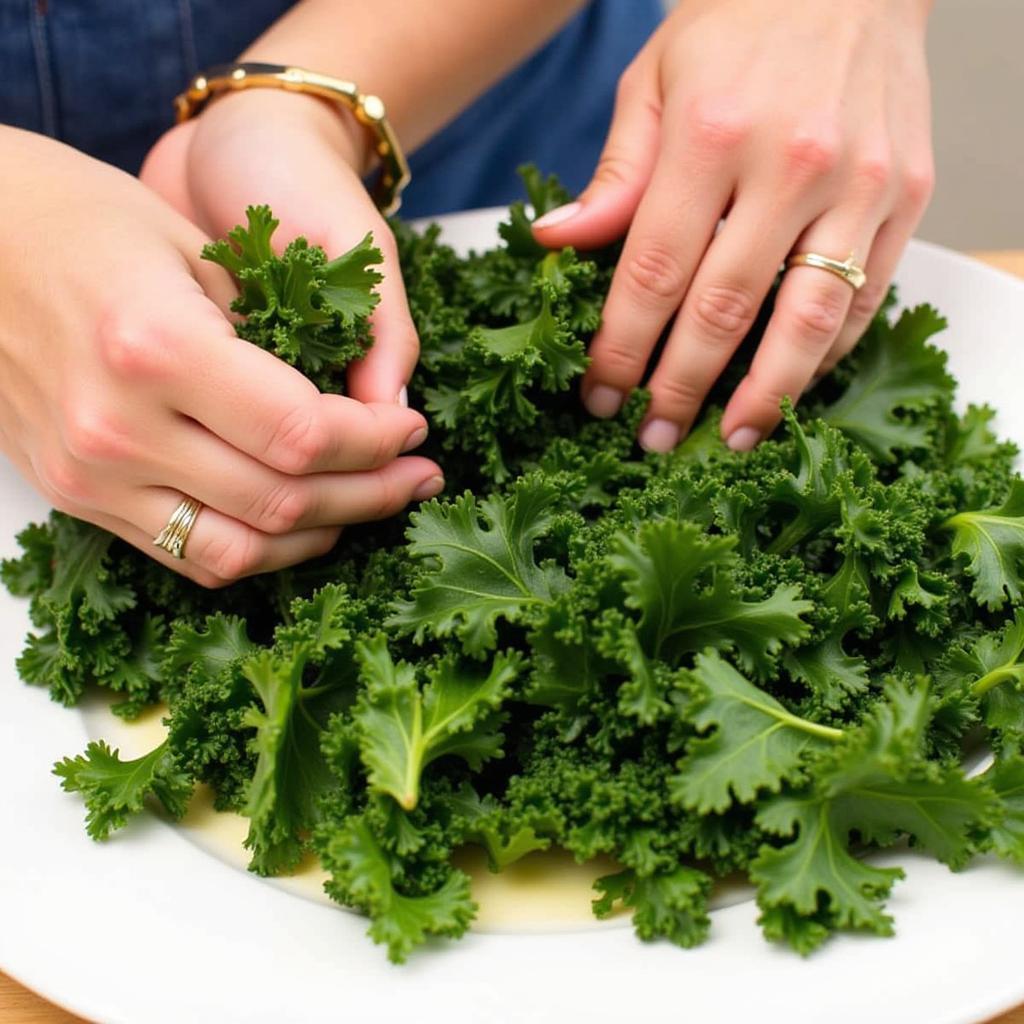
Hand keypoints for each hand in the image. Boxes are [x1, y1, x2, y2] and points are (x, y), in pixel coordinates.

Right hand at [0, 129, 441, 585]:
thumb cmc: (86, 221)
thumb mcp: (197, 251)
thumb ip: (280, 339)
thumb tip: (361, 407)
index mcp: (157, 349)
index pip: (303, 433)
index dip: (377, 443)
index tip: (414, 430)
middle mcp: (118, 427)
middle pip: (281, 500)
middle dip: (372, 493)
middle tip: (419, 476)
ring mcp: (90, 474)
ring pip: (240, 550)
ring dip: (322, 536)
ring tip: (372, 504)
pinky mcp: (77, 497)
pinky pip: (187, 555)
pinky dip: (258, 550)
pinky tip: (301, 524)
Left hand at [533, 0, 933, 451]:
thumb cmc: (739, 26)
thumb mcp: (652, 83)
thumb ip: (613, 176)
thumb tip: (555, 245)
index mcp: (711, 135)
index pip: (654, 274)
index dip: (622, 349)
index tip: (600, 397)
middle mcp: (790, 164)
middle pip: (723, 312)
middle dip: (680, 389)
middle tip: (652, 439)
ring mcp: (859, 183)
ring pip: (806, 321)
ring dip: (762, 397)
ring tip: (727, 442)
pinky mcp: (907, 196)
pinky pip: (863, 300)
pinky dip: (822, 355)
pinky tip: (786, 389)